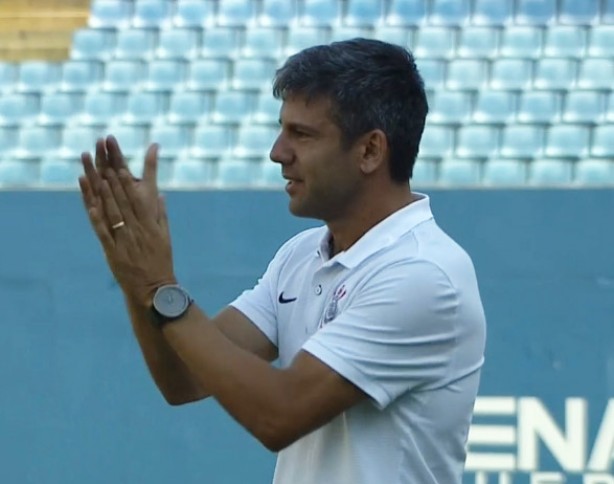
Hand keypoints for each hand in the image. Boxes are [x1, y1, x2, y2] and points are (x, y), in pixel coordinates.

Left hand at [79, 136, 175, 306]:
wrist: (154, 288)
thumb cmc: (161, 261)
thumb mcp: (166, 236)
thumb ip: (162, 214)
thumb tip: (160, 194)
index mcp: (150, 223)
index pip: (137, 196)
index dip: (127, 179)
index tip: (119, 163)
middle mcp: (136, 228)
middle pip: (121, 198)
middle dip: (111, 176)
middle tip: (102, 159)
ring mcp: (124, 240)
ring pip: (111, 211)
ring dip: (101, 191)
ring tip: (92, 172)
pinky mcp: (113, 252)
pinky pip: (103, 232)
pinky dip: (96, 217)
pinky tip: (89, 204)